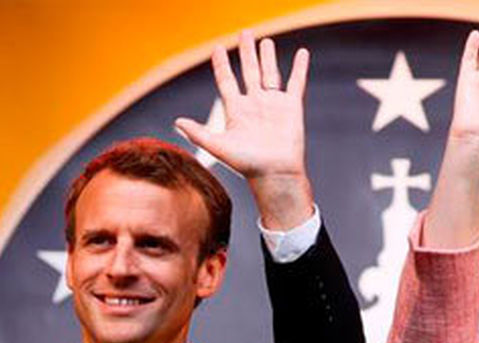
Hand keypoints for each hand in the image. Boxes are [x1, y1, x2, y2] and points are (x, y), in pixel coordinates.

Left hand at [175, 31, 313, 228]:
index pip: (226, 80)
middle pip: (248, 71)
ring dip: (268, 57)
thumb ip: (198, 133)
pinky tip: (301, 53)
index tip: (217, 49)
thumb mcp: (218, 147)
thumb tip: (176, 122)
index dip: (221, 65)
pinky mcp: (291, 107)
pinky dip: (300, 68)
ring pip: (270, 73)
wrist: (275, 174)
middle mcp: (254, 104)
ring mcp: (273, 104)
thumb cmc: (247, 164)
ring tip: (266, 41)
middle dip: (246, 52)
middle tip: (245, 33)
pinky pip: (296, 82)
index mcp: (236, 111)